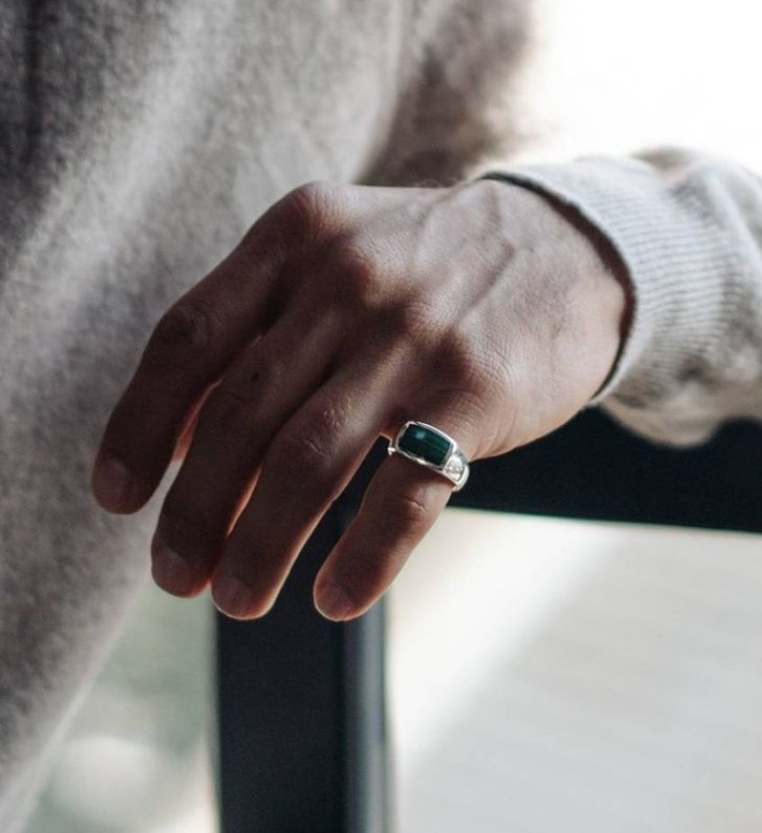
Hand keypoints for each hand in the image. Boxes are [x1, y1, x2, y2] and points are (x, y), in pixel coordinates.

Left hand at [91, 179, 627, 619]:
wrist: (568, 248)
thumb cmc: (428, 264)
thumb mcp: (338, 251)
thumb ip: (260, 320)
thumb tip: (180, 438)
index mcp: (296, 238)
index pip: (187, 338)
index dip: (140, 426)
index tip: (118, 498)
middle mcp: (347, 281)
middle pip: (238, 416)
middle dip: (194, 512)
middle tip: (174, 575)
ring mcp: (413, 337)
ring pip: (307, 465)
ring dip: (259, 548)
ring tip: (238, 599)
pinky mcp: (474, 392)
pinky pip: (402, 497)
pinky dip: (361, 561)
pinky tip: (335, 598)